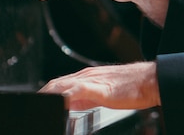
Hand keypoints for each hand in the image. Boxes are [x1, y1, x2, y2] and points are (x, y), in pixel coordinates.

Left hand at [39, 61, 160, 110]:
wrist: (150, 80)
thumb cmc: (132, 87)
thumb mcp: (103, 93)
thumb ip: (86, 98)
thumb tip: (69, 105)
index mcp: (86, 77)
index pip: (57, 85)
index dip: (44, 94)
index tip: (36, 104)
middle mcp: (86, 76)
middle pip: (55, 85)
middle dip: (42, 96)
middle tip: (32, 108)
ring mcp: (92, 80)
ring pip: (62, 86)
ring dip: (49, 96)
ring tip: (39, 105)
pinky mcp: (99, 88)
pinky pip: (77, 91)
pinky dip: (64, 97)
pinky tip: (59, 104)